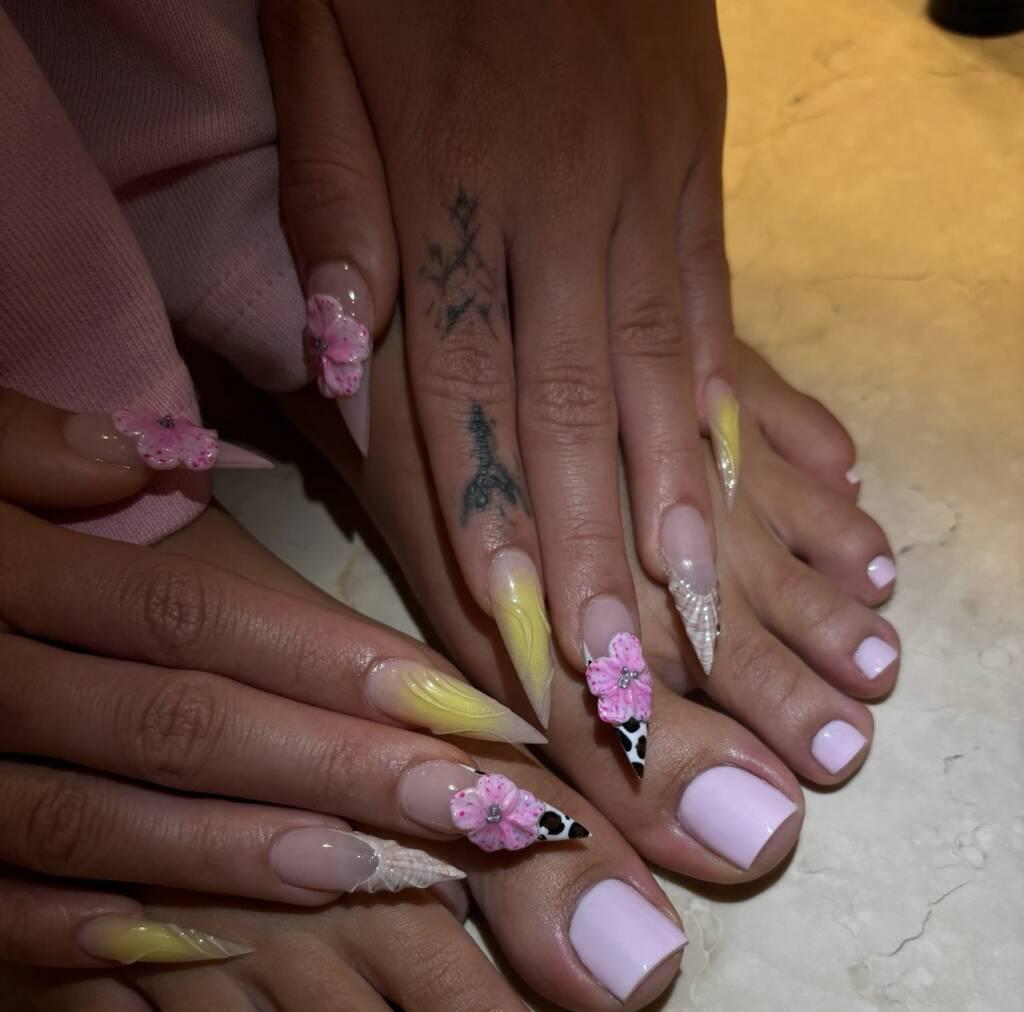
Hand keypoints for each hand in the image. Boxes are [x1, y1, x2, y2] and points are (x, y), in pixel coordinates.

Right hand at [0, 389, 564, 967]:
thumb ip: (25, 446)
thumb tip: (135, 452)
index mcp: (4, 570)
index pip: (197, 618)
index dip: (335, 660)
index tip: (463, 701)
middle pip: (181, 727)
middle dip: (335, 768)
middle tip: (470, 804)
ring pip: (102, 825)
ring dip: (241, 857)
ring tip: (376, 868)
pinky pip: (0, 909)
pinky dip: (94, 935)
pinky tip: (212, 949)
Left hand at [261, 0, 740, 745]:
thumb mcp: (325, 45)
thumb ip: (336, 202)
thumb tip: (344, 345)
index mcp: (457, 179)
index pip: (468, 376)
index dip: (487, 503)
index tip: (511, 610)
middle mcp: (564, 199)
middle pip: (577, 400)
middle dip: (596, 538)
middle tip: (619, 654)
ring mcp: (648, 183)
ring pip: (661, 364)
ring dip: (676, 491)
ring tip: (693, 596)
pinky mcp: (694, 167)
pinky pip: (710, 301)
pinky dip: (717, 398)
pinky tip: (729, 473)